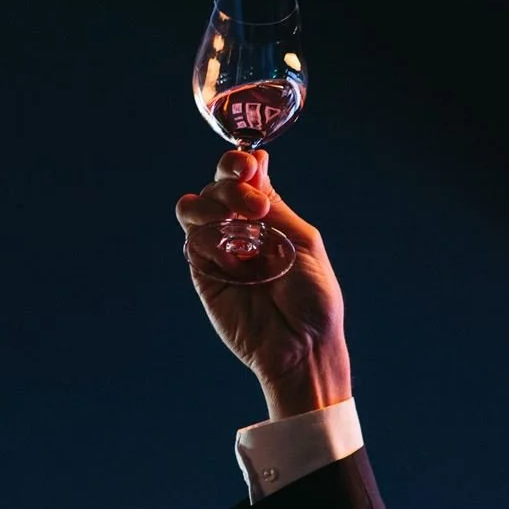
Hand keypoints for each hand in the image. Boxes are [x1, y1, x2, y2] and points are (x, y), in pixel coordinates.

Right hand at [175, 150, 350, 418]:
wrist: (302, 347)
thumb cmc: (313, 299)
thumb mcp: (302, 242)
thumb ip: (275, 204)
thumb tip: (257, 161)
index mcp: (267, 218)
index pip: (242, 177)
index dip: (239, 165)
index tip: (249, 166)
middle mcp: (239, 229)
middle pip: (216, 186)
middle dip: (230, 185)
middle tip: (255, 206)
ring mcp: (219, 250)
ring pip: (194, 207)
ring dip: (213, 204)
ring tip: (239, 221)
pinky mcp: (204, 273)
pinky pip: (194, 241)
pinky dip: (210, 237)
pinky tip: (233, 254)